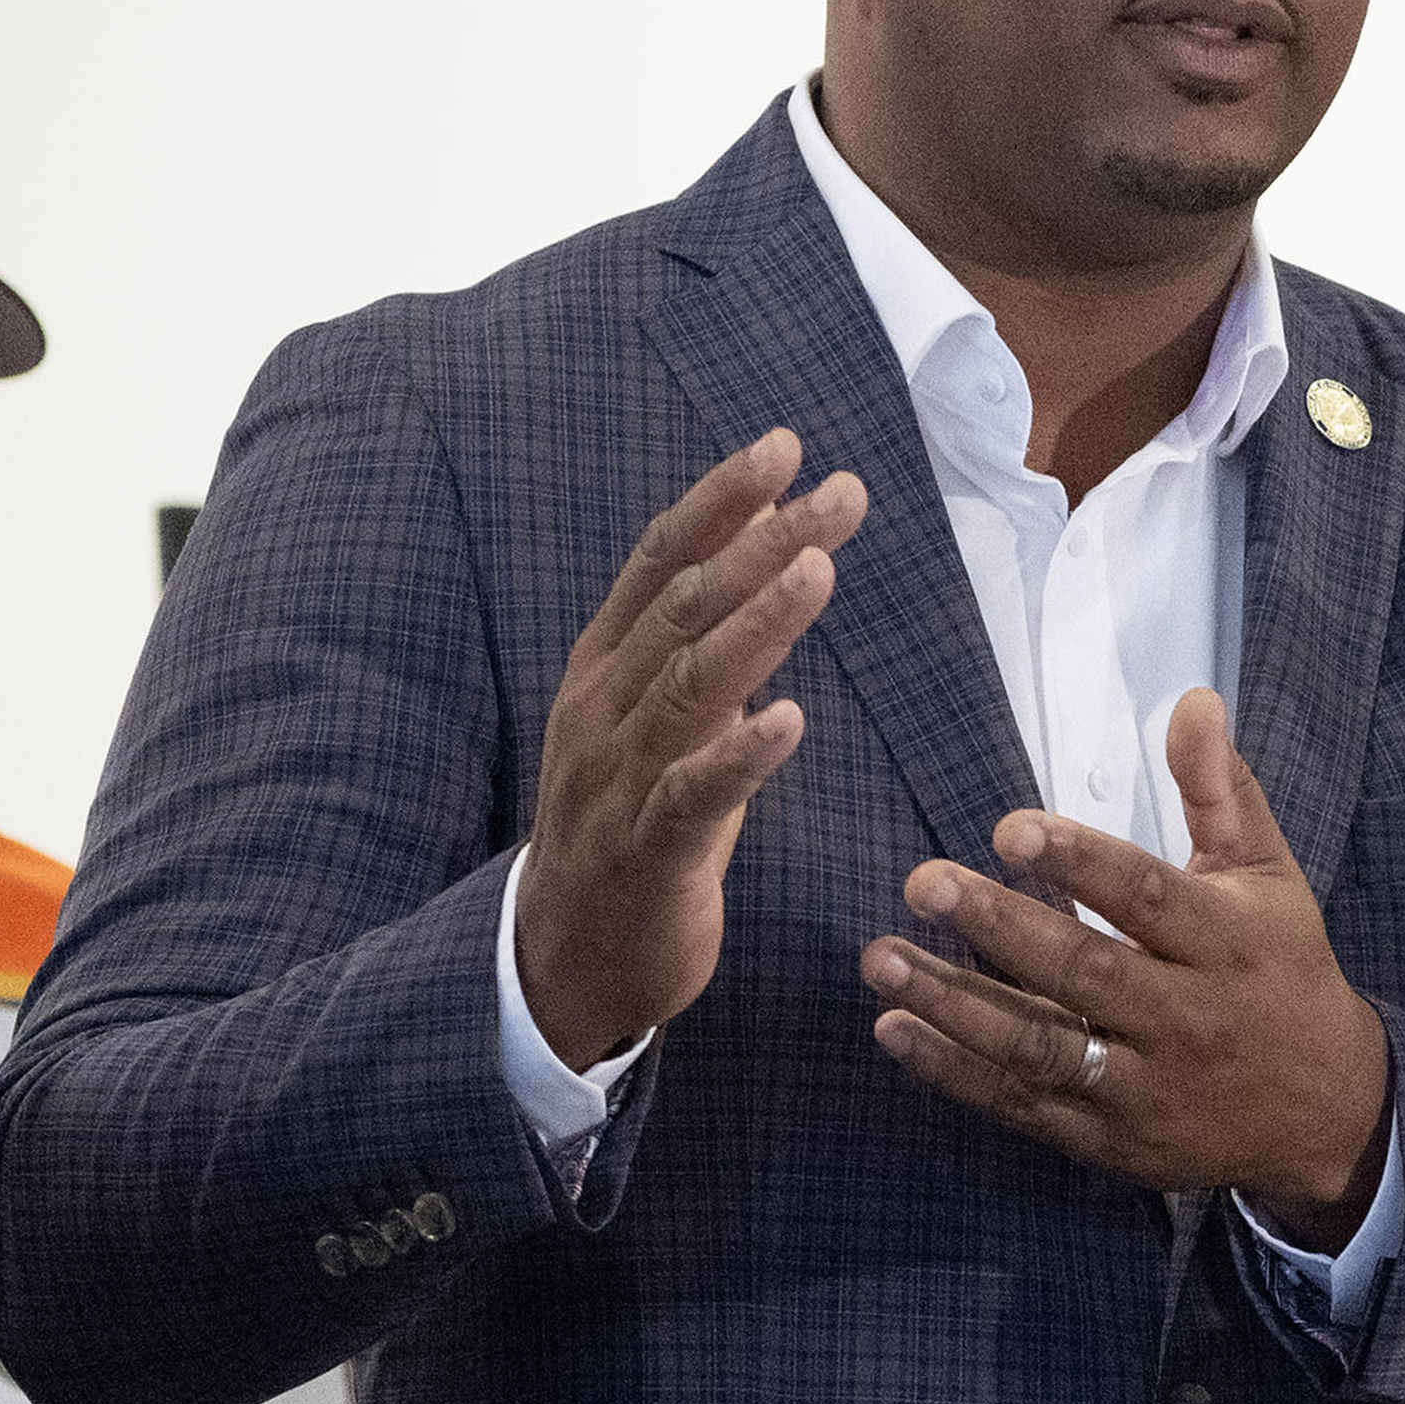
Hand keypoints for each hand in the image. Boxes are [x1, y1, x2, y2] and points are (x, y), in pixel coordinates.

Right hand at [516, 431, 869, 1066]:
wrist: (564, 956)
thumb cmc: (630, 828)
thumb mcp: (662, 723)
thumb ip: (702, 650)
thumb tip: (766, 561)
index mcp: (604, 669)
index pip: (660, 562)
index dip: (720, 502)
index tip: (784, 446)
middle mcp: (602, 710)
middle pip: (684, 607)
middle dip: (763, 542)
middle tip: (840, 493)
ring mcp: (617, 780)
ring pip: (688, 686)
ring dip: (757, 624)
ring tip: (819, 568)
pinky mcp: (645, 853)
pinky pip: (690, 796)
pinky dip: (737, 756)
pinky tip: (788, 721)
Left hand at [860, 692, 1394, 1237]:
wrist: (1326, 1111)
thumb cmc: (1283, 968)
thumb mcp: (1269, 875)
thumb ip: (1221, 789)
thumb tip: (1193, 699)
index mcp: (1229, 941)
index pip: (1150, 897)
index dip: (1081, 862)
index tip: (1010, 831)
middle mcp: (1190, 1017)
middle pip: (1087, 972)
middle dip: (1000, 926)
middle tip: (924, 882)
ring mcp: (1148, 1085)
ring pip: (1043, 1045)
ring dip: (956, 1003)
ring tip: (881, 957)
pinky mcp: (1113, 1139)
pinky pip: (1026, 1103)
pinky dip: (956, 1071)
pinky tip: (897, 1028)